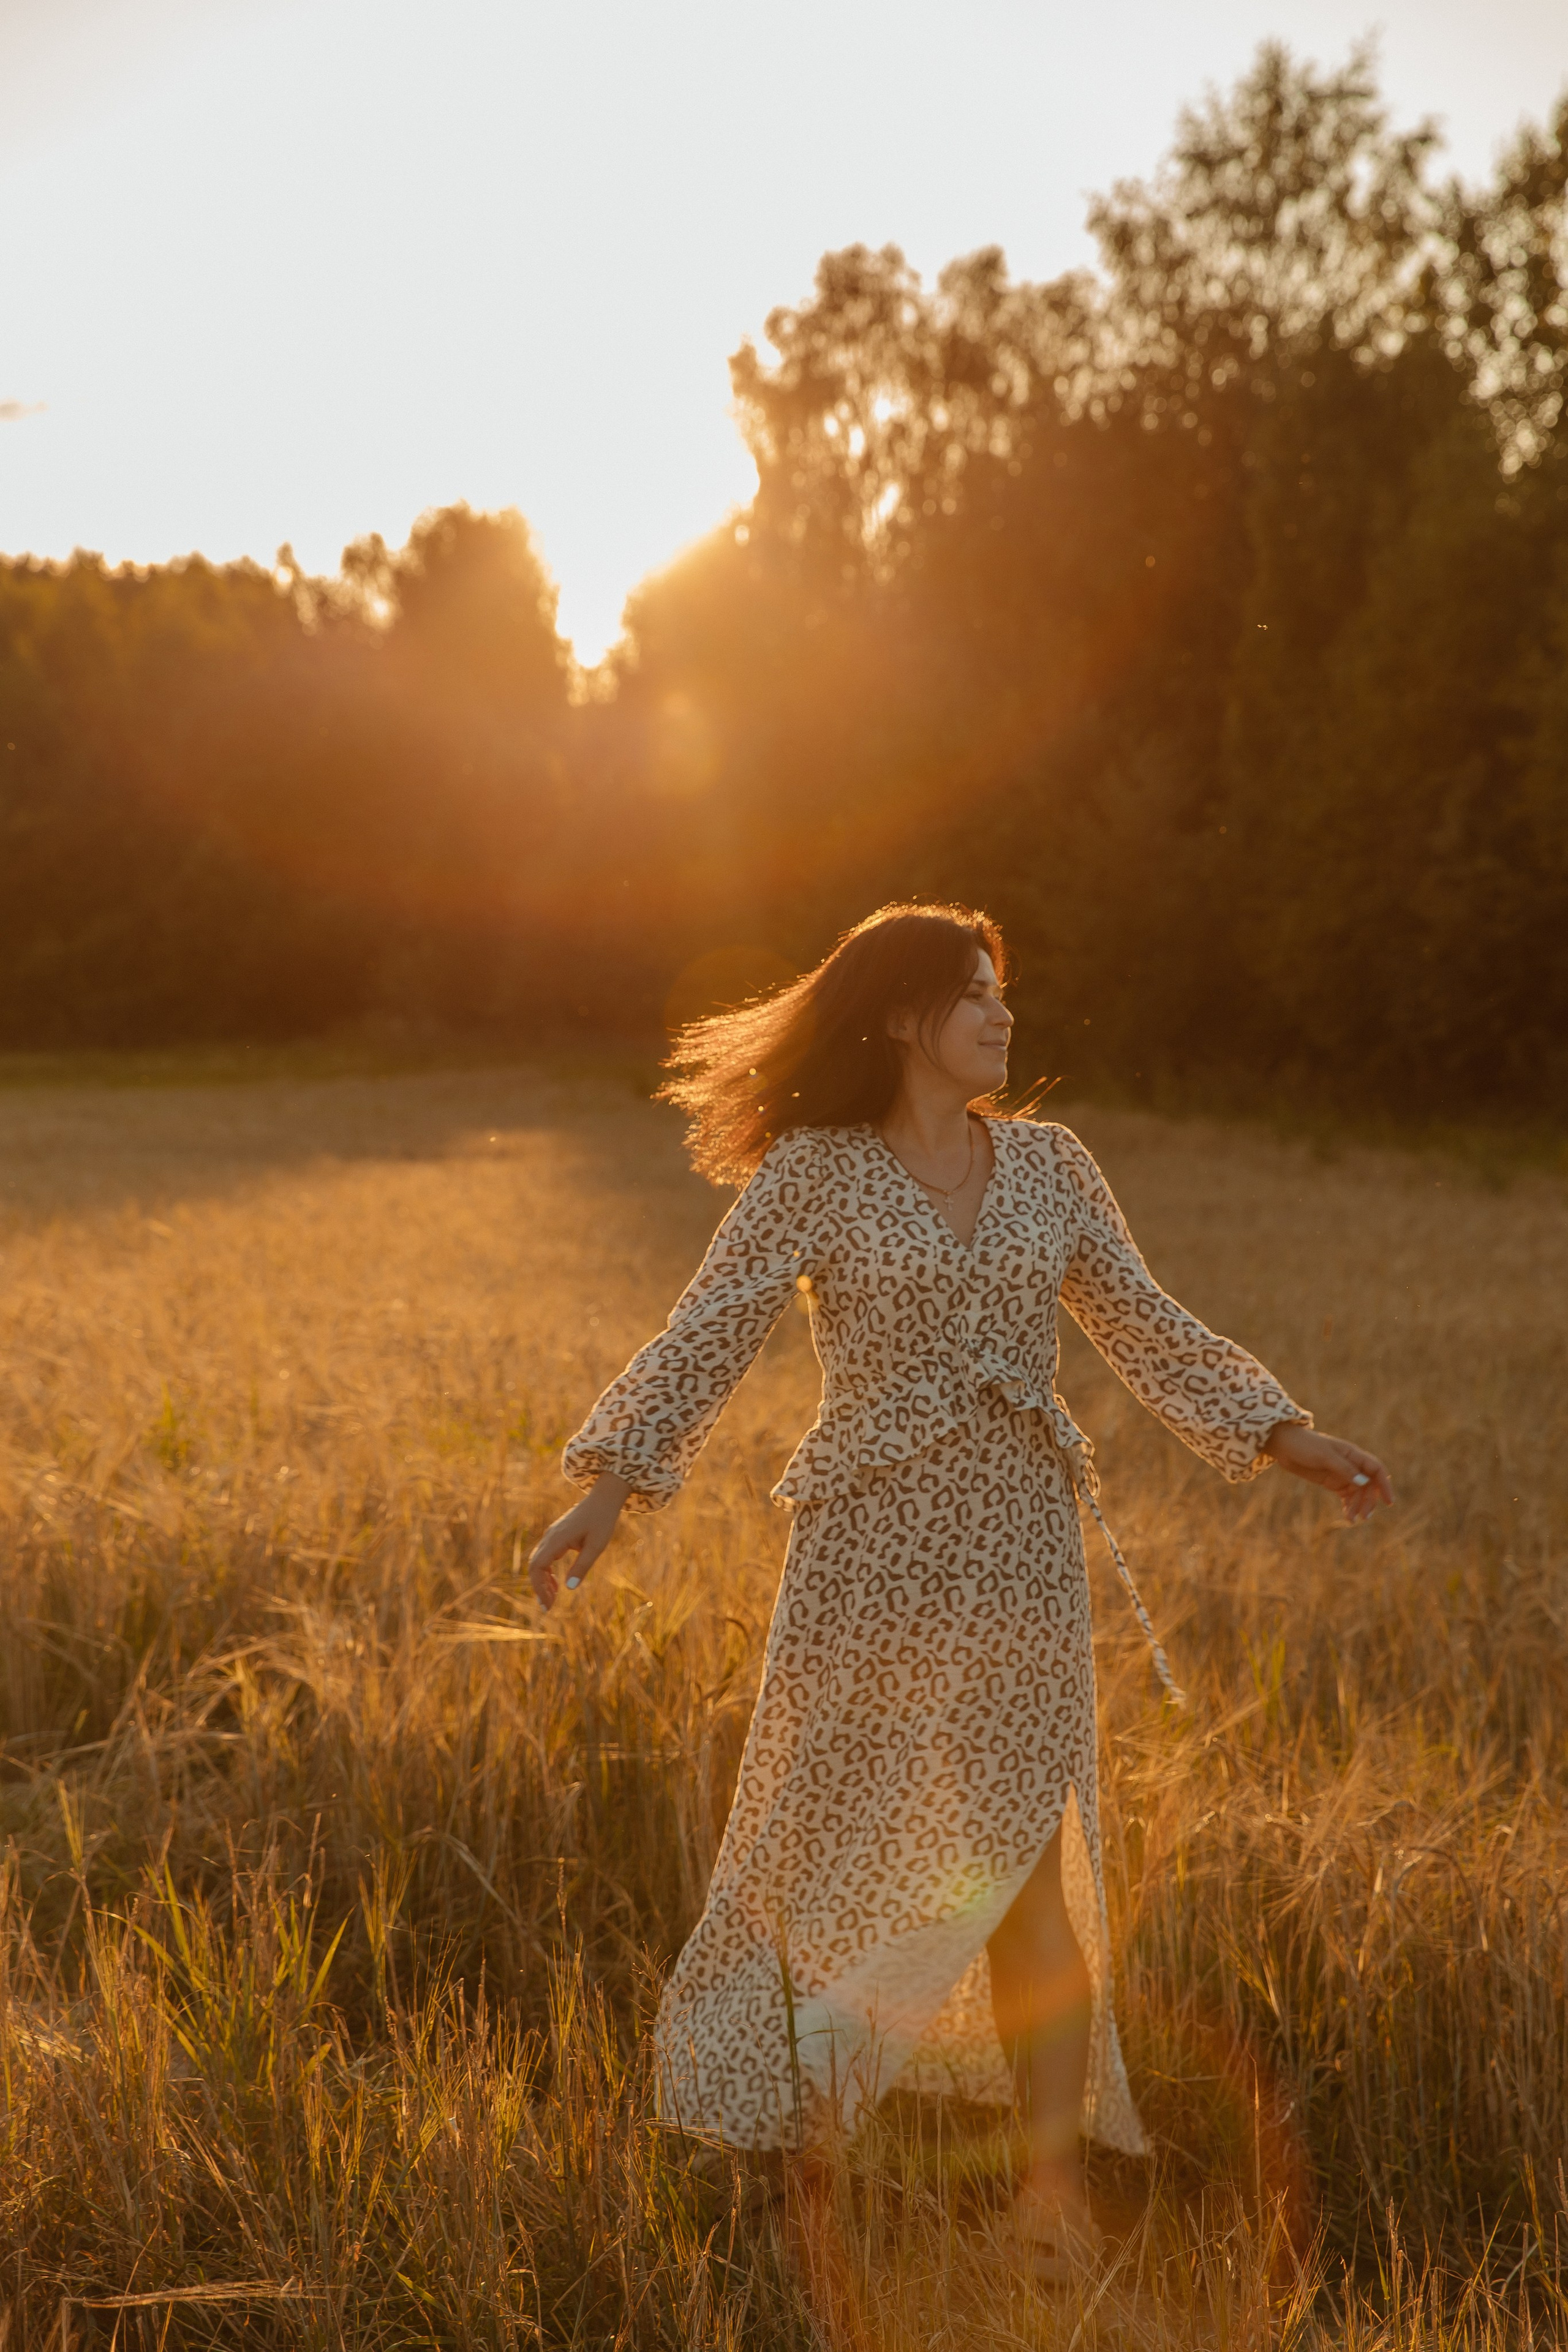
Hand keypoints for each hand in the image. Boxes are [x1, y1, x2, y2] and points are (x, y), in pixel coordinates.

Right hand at [527, 1472, 631, 1608]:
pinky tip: (556, 1583)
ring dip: (542, 1580)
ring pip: (538, 1561)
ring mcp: (552, 1535)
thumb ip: (583, 1566)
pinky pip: (545, 1556)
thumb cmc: (602, 1521)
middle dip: (539, 1587)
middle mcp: (550, 1537)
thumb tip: (570, 1588)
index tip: (548, 1604)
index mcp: (557, 1539)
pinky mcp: (557, 1536)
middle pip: (534, 1565)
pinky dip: (547, 1572)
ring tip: (552, 1598)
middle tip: (548, 1607)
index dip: (539, 1586)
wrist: (603, 1499)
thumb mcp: (596, 1546)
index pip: (538, 1566)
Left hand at [1263, 1422, 1393, 1522]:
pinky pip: (1346, 1496)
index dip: (1385, 1485)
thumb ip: (1344, 1468)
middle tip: (1364, 1516)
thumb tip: (1365, 1482)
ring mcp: (1342, 1474)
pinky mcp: (1332, 1481)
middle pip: (1369, 1485)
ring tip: (1351, 1520)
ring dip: (1358, 1506)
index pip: (1376, 1469)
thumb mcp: (1324, 1456)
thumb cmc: (1305, 1446)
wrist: (1284, 1446)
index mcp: (1353, 1454)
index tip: (1389, 1502)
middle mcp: (1351, 1464)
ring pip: (1358, 1493)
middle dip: (1369, 1501)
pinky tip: (1348, 1515)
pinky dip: (1349, 1505)